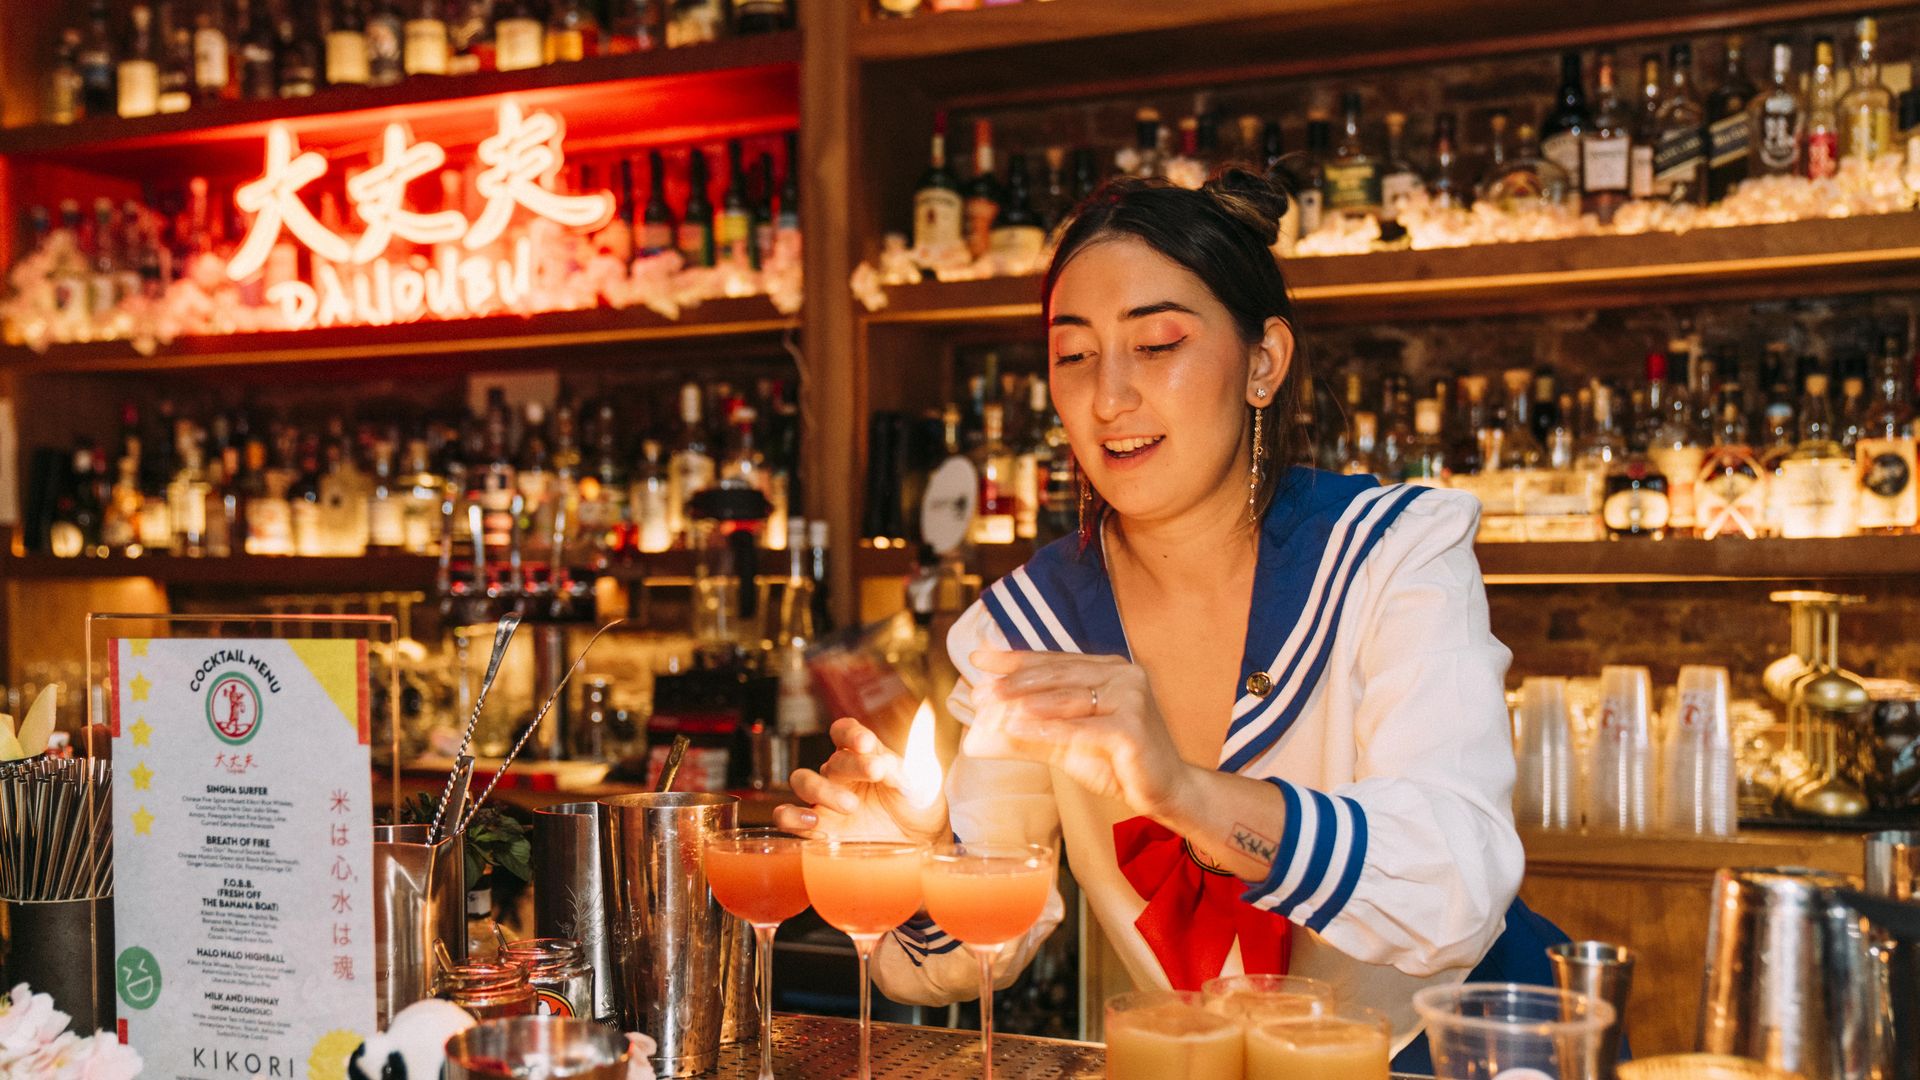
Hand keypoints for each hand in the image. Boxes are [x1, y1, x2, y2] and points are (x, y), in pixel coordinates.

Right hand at [773, 717, 949, 844]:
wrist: (921, 847)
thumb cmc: (920, 808)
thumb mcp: (925, 784)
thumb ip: (910, 767)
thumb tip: (889, 759)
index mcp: (864, 755)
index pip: (845, 732)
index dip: (850, 733)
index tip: (866, 742)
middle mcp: (841, 775)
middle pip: (833, 760)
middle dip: (853, 764)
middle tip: (876, 771)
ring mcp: (826, 801)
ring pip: (803, 781)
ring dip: (823, 788)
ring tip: (851, 805)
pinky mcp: (818, 830)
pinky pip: (788, 818)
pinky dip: (791, 816)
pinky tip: (813, 820)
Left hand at [971, 650, 1197, 821]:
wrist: (1166, 792)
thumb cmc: (1118, 764)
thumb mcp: (1067, 746)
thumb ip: (1029, 735)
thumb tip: (981, 736)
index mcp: (1109, 669)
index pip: (1054, 661)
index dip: (1015, 660)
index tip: (978, 658)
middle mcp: (1123, 674)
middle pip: (1058, 676)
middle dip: (1014, 683)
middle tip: (979, 690)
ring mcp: (1132, 698)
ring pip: (1068, 698)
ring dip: (1025, 702)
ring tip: (991, 706)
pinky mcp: (1133, 728)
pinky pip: (1082, 727)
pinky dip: (1047, 728)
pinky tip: (1017, 728)